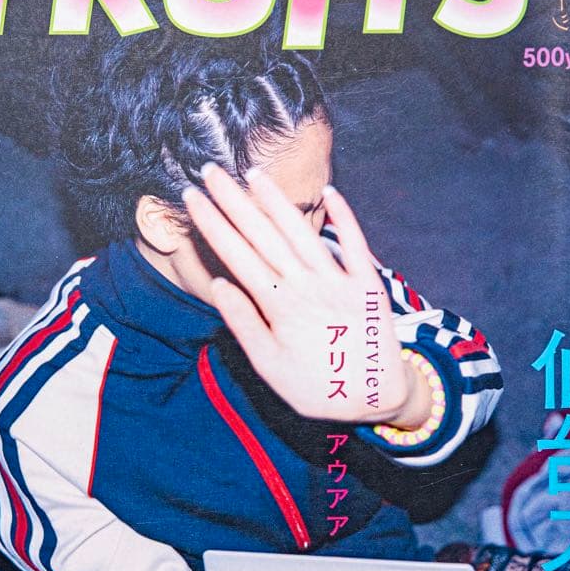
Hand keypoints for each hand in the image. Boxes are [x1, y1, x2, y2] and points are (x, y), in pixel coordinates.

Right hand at [183, 164, 427, 424]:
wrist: (376, 399)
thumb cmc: (318, 389)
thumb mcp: (271, 367)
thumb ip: (244, 324)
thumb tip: (218, 285)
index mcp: (280, 307)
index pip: (237, 255)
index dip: (213, 224)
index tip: (192, 198)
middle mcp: (307, 287)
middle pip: (264, 235)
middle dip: (234, 201)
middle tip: (211, 170)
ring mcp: (339, 282)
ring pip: (302, 232)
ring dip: (277, 200)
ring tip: (254, 173)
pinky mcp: (368, 283)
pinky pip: (356, 244)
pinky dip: (345, 217)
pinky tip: (330, 192)